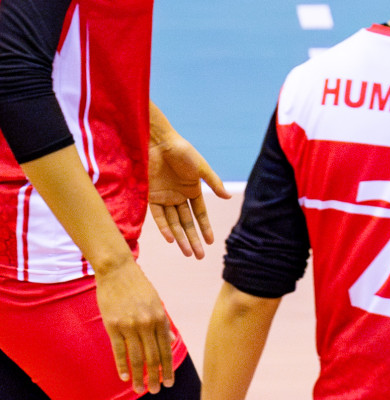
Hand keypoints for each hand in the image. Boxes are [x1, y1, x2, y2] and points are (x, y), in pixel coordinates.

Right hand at [94, 258, 174, 394]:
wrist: (117, 271)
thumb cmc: (138, 286)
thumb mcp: (155, 302)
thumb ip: (162, 323)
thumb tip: (170, 340)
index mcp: (160, 317)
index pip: (165, 348)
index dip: (168, 367)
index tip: (169, 380)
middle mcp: (147, 323)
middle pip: (152, 356)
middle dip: (156, 376)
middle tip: (157, 390)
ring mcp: (129, 325)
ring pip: (136, 357)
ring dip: (139, 376)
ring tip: (140, 389)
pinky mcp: (113, 325)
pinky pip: (119, 350)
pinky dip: (122, 365)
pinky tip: (124, 376)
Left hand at [147, 133, 230, 258]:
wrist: (158, 143)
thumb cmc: (182, 152)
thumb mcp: (201, 168)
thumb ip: (213, 183)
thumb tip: (228, 198)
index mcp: (193, 190)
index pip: (200, 214)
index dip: (205, 228)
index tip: (211, 242)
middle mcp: (179, 197)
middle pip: (187, 222)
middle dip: (193, 239)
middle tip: (199, 256)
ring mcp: (165, 198)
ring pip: (174, 223)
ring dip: (180, 238)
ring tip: (186, 252)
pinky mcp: (151, 197)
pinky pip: (159, 217)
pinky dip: (164, 228)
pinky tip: (171, 239)